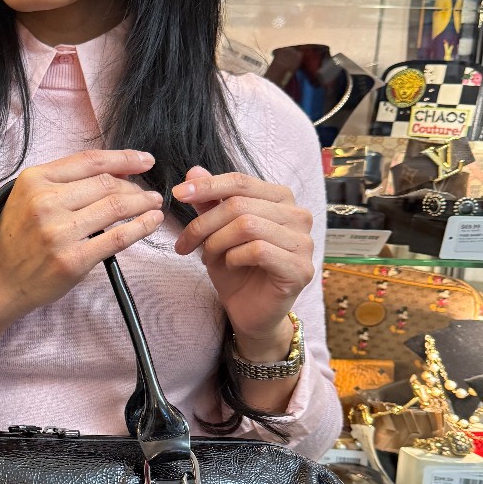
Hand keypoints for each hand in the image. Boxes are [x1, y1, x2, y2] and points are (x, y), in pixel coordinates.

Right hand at [0, 149, 163, 330]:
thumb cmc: (16, 239)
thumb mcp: (28, 198)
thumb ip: (62, 182)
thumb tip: (113, 172)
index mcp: (34, 180)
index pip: (90, 161)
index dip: (124, 158)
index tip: (145, 160)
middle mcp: (45, 202)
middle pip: (106, 183)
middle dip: (134, 186)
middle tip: (147, 192)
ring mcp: (59, 232)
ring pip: (116, 206)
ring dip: (142, 203)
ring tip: (154, 203)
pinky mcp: (73, 259)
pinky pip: (117, 237)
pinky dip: (141, 227)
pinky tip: (151, 222)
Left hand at [173, 166, 313, 355]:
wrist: (249, 313)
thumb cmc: (236, 270)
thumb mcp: (216, 233)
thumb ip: (210, 202)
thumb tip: (194, 170)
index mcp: (281, 199)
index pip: (241, 181)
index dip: (208, 185)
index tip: (178, 193)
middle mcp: (299, 215)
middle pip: (240, 204)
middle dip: (204, 224)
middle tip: (185, 244)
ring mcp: (303, 243)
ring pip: (247, 225)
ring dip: (216, 242)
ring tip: (207, 257)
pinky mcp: (300, 269)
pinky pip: (258, 251)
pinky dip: (234, 258)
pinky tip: (230, 266)